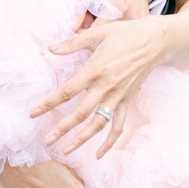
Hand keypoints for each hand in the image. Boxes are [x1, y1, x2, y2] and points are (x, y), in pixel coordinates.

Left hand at [31, 16, 169, 157]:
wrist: (155, 41)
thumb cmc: (124, 34)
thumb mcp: (97, 34)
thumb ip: (72, 44)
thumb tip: (50, 49)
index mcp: (94, 70)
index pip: (67, 91)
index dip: (49, 103)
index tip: (33, 113)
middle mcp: (105, 87)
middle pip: (80, 113)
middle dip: (62, 128)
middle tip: (47, 141)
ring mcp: (117, 96)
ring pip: (98, 124)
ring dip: (82, 139)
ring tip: (66, 151)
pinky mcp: (127, 101)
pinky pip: (118, 125)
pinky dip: (110, 142)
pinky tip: (99, 154)